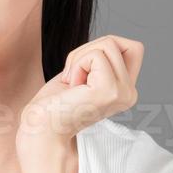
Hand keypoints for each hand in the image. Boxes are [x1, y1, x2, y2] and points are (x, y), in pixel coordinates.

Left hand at [16, 35, 143, 153]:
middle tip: (73, 77)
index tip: (82, 71)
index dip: (102, 48)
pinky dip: (77, 65)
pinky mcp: (109, 91)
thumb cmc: (52, 105)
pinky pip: (96, 55)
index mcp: (125, 90)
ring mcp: (122, 93)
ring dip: (79, 58)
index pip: (133, 47)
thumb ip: (100, 60)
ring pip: (108, 44)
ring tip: (72, 84)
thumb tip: (111, 42)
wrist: (39, 130)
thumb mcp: (83, 75)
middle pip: (117, 42)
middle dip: (87, 50)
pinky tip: (71, 87)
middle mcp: (129, 93)